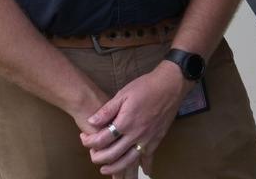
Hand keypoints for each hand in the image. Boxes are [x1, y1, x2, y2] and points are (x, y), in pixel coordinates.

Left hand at [80, 61, 189, 175]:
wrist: (171, 85)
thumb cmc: (146, 87)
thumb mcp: (123, 94)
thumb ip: (107, 110)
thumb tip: (91, 121)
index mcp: (125, 122)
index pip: (102, 139)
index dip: (89, 141)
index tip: (84, 138)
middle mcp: (136, 134)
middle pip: (113, 154)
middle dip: (98, 158)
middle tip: (92, 155)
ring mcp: (147, 139)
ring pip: (129, 161)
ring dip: (115, 168)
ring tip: (106, 169)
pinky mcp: (157, 139)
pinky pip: (149, 157)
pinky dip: (145, 166)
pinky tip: (143, 171)